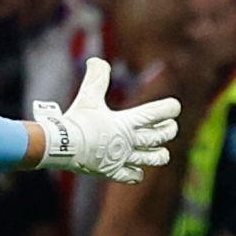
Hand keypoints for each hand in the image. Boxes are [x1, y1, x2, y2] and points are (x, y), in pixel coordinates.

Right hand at [34, 56, 182, 180]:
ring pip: (151, 159)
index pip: (156, 113)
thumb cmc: (76, 120)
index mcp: (126, 122)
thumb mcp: (87, 96)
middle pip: (159, 136)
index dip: (169, 108)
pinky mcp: (110, 171)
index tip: (174, 106)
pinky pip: (130, 176)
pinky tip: (138, 172)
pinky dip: (136, 174)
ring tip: (163, 153)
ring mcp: (121, 157)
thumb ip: (96, 77)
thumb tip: (96, 60)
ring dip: (159, 155)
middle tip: (171, 127)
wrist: (61, 147)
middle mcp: (129, 140)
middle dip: (169, 131)